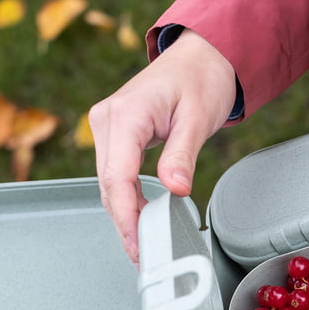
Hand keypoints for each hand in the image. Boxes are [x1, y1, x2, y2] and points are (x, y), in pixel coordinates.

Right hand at [88, 29, 236, 262]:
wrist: (200, 56)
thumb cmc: (201, 78)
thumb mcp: (198, 118)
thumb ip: (183, 155)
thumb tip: (175, 189)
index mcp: (126, 114)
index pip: (117, 176)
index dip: (126, 215)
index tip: (137, 242)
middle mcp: (107, 119)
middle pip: (108, 184)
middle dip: (124, 222)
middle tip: (143, 254)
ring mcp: (107, 126)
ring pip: (109, 183)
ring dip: (124, 214)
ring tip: (143, 242)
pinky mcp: (114, 134)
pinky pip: (114, 174)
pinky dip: (126, 198)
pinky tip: (140, 217)